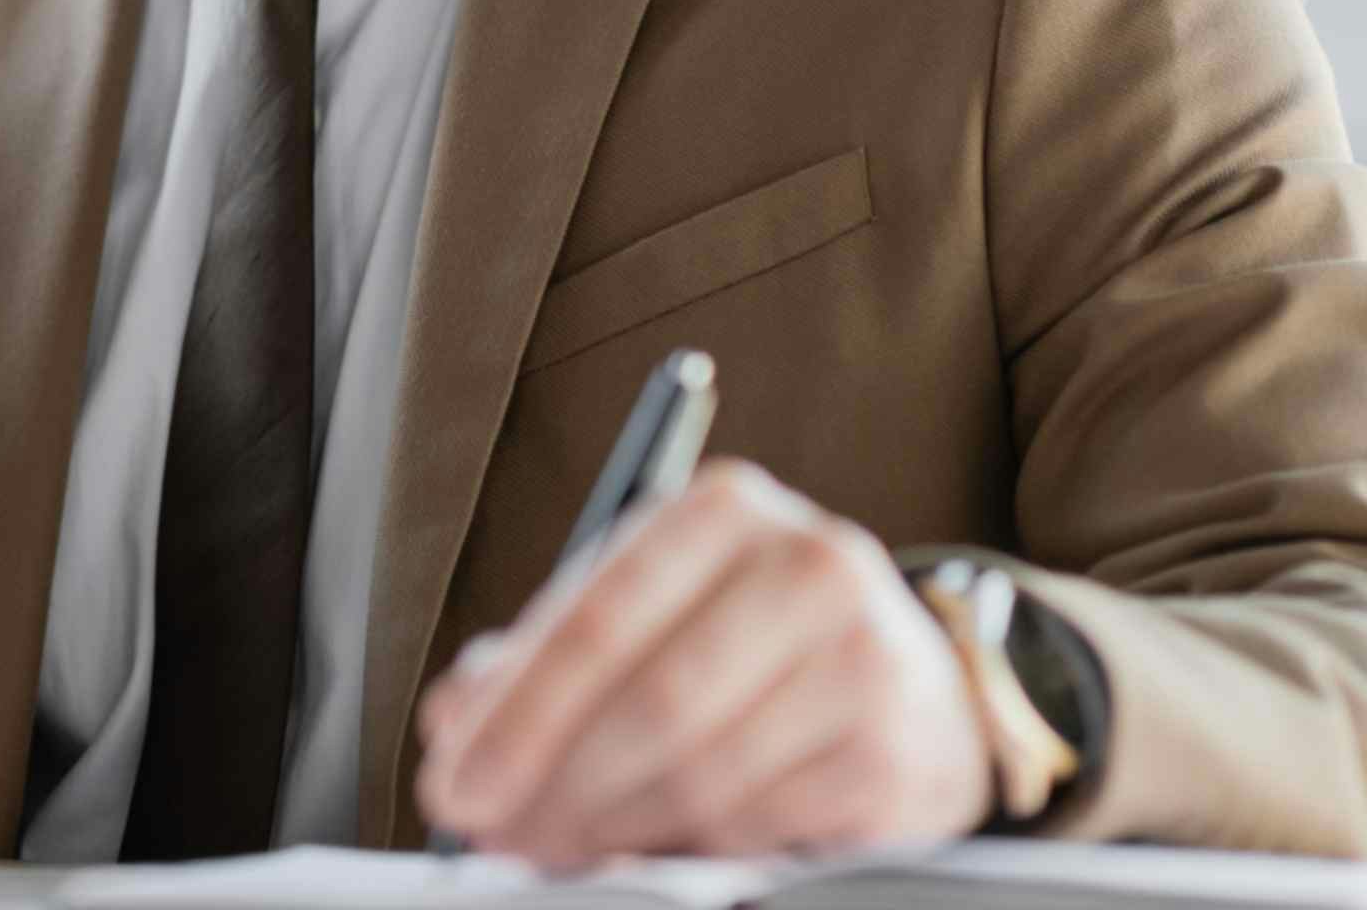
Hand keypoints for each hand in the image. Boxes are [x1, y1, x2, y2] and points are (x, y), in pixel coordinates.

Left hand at [414, 460, 989, 865]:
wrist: (913, 690)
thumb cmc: (746, 646)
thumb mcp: (650, 615)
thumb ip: (545, 658)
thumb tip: (453, 724)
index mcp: (723, 509)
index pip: (597, 616)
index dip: (514, 713)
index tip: (454, 779)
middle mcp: (804, 564)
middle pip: (648, 699)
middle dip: (551, 782)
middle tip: (492, 836)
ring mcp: (861, 656)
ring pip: (700, 770)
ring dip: (608, 828)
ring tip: (551, 852)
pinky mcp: (892, 750)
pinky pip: (758, 821)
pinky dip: (689, 850)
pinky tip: (646, 856)